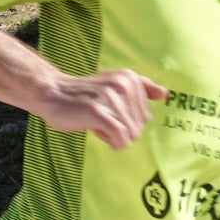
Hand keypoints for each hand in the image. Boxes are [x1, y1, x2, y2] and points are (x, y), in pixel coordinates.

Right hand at [39, 69, 167, 149]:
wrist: (53, 93)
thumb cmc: (86, 94)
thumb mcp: (114, 84)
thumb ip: (141, 88)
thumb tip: (166, 93)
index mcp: (128, 77)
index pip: (145, 116)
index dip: (127, 121)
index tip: (110, 111)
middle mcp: (122, 83)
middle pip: (139, 127)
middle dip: (120, 129)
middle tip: (100, 116)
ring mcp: (109, 97)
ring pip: (130, 135)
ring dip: (113, 136)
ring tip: (96, 121)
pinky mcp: (97, 112)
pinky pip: (120, 138)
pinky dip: (113, 142)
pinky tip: (99, 133)